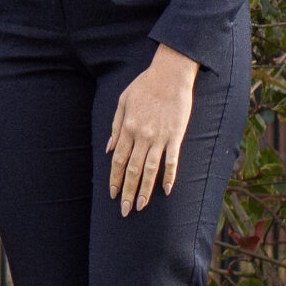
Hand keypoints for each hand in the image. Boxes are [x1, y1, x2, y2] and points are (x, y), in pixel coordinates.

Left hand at [107, 45, 198, 215]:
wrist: (170, 74)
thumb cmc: (144, 86)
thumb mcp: (122, 101)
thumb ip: (115, 126)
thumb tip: (109, 148)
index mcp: (127, 128)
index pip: (118, 160)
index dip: (115, 178)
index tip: (113, 194)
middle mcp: (141, 136)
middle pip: (132, 170)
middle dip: (127, 192)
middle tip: (125, 211)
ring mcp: (159, 137)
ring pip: (150, 169)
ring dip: (145, 190)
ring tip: (141, 206)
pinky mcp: (176, 136)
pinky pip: (172, 160)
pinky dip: (169, 176)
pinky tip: (166, 191)